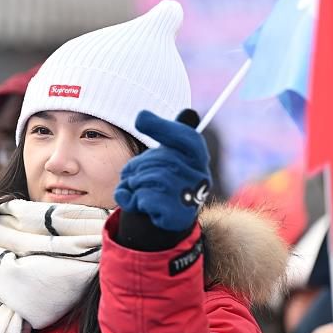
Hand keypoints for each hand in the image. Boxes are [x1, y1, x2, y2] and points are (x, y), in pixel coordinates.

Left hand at [114, 109, 210, 232]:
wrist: (161, 219)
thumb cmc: (162, 180)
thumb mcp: (164, 153)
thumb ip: (165, 131)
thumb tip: (160, 113)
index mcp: (198, 159)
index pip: (188, 139)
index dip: (163, 127)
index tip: (140, 120)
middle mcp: (200, 178)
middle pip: (160, 160)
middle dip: (138, 165)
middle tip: (131, 174)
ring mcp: (190, 198)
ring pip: (150, 179)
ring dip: (133, 183)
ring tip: (136, 189)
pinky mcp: (176, 216)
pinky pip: (144, 198)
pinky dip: (132, 199)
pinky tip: (137, 203)